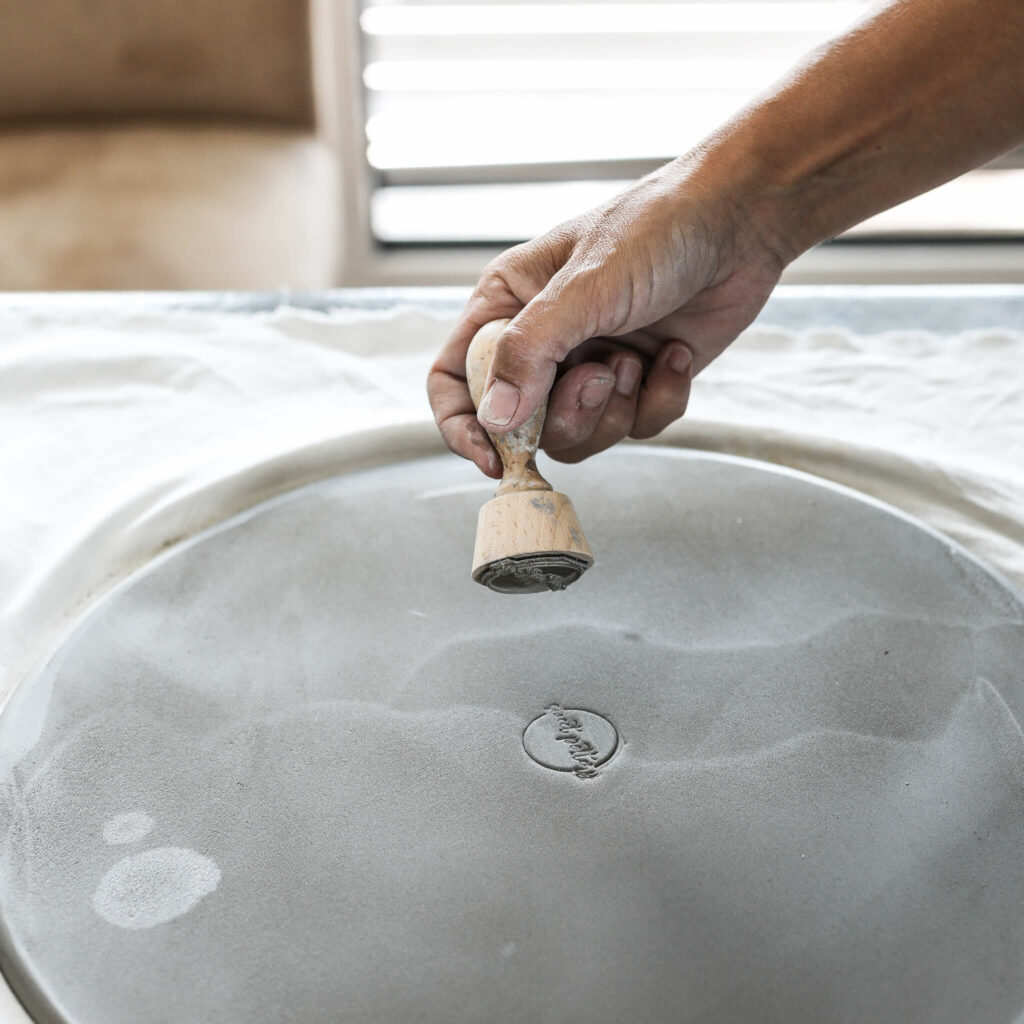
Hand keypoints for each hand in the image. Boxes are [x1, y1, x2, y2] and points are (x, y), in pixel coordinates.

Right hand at [427, 156, 788, 476]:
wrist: (742, 220)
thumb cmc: (655, 230)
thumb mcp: (584, 287)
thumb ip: (530, 352)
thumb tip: (495, 420)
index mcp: (507, 305)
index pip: (453, 378)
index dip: (462, 425)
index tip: (492, 459)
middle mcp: (543, 341)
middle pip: (520, 423)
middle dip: (566, 414)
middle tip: (601, 378)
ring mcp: (591, 365)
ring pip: (578, 435)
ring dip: (613, 410)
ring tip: (638, 360)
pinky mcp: (640, 382)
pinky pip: (635, 427)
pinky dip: (659, 400)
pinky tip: (677, 356)